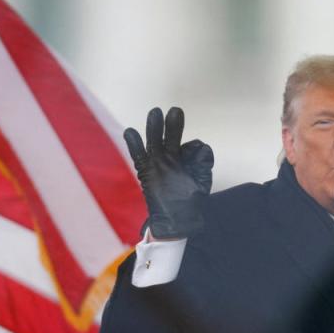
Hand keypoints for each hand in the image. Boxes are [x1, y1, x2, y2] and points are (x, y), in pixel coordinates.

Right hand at [124, 107, 213, 238]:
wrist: (176, 222)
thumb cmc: (190, 203)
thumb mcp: (202, 182)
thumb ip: (203, 164)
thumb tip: (203, 147)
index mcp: (187, 160)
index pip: (192, 148)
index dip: (195, 151)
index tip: (197, 158)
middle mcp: (171, 159)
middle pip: (171, 138)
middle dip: (173, 125)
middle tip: (175, 111)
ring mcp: (157, 164)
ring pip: (155, 142)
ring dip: (155, 128)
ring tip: (155, 112)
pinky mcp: (145, 172)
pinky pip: (138, 156)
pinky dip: (134, 144)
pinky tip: (130, 131)